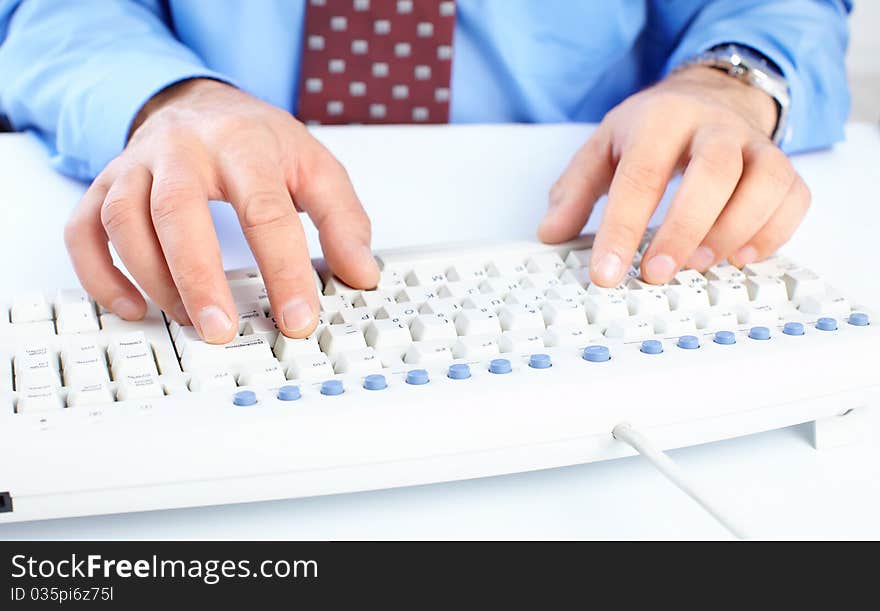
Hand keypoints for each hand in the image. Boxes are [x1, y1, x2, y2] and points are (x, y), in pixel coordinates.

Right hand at [64, 79, 378, 342]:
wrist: (198, 103)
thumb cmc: (256, 140)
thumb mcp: (315, 167)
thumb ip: (343, 220)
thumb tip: (362, 273)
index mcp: (243, 145)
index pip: (265, 211)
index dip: (283, 269)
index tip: (298, 318)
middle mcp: (182, 150)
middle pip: (178, 212)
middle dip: (199, 278)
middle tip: (222, 330)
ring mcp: (136, 166)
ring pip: (124, 221)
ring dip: (153, 279)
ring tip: (189, 320)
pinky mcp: (104, 185)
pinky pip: (84, 231)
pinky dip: (100, 275)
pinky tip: (133, 307)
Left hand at [539, 65, 808, 285]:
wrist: (712, 94)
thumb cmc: (653, 129)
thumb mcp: (603, 147)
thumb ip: (574, 190)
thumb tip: (550, 234)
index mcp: (661, 119)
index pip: (641, 175)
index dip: (622, 229)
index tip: (605, 273)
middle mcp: (715, 127)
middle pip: (714, 173)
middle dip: (684, 230)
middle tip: (655, 275)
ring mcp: (756, 145)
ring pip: (765, 184)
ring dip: (733, 233)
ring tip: (697, 266)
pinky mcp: (784, 167)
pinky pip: (794, 199)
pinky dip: (772, 234)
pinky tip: (738, 257)